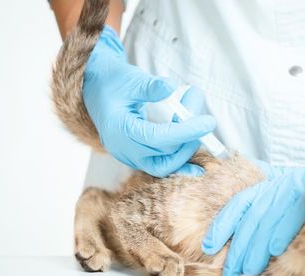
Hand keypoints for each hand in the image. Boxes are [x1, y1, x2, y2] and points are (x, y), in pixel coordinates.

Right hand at [83, 25, 215, 176]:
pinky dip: (179, 167)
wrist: (96, 90)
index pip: (158, 137)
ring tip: (198, 126)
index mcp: (119, 128)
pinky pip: (159, 167)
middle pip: (164, 153)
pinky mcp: (136, 158)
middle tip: (202, 115)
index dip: (186, 131)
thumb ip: (150, 86)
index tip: (208, 122)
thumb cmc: (114, 82)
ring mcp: (129, 156)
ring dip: (186, 150)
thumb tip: (171, 87)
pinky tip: (198, 169)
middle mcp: (122, 148)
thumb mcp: (131, 78)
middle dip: (190, 136)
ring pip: (163, 165)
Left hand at [202, 161, 304, 275]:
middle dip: (237, 248)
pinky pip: (290, 219)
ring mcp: (291, 192)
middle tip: (230, 271)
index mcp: (264, 185)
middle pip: (250, 220)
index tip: (209, 246)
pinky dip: (280, 234)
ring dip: (256, 250)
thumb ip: (259, 207)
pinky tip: (274, 251)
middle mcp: (274, 188)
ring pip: (266, 223)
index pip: (237, 205)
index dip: (221, 226)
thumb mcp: (280, 194)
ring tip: (249, 269)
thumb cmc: (304, 195)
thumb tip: (236, 234)